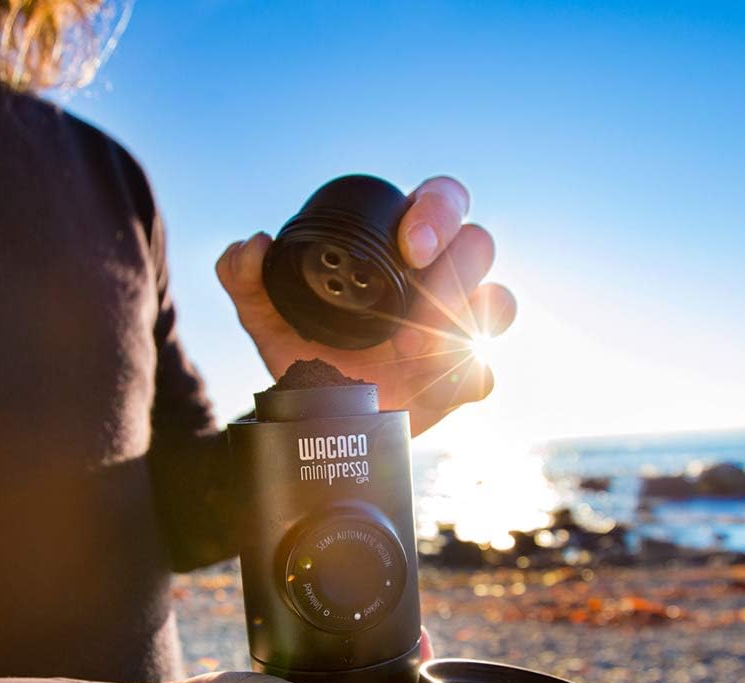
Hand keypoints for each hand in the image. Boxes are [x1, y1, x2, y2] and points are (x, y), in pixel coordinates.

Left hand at [216, 177, 516, 435]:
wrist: (313, 417)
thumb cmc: (305, 352)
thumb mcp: (267, 314)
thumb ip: (246, 278)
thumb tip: (249, 248)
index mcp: (401, 248)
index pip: (440, 204)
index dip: (437, 212)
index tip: (409, 244)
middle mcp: (437, 281)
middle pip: (478, 245)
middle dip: (456, 265)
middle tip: (415, 295)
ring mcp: (455, 331)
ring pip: (498, 304)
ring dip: (465, 318)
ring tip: (416, 347)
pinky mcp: (459, 381)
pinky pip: (485, 374)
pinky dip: (470, 376)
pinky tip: (436, 383)